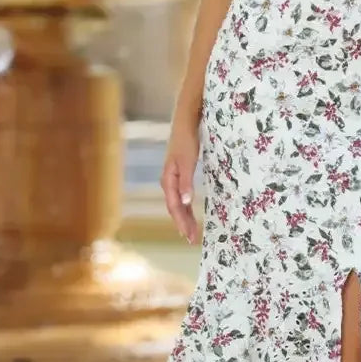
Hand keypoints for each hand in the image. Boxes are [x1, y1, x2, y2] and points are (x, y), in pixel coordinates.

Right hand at [161, 120, 200, 243]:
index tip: (190, 236)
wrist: (185, 121)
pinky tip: (190, 213)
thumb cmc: (186, 139)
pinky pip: (181, 196)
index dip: (182, 222)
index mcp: (168, 179)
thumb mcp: (187, 161)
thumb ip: (186, 182)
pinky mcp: (179, 174)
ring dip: (184, 218)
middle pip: (175, 208)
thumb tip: (186, 202)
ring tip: (191, 232)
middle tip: (192, 240)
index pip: (175, 207)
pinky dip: (186, 207)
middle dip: (183, 224)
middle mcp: (168, 181)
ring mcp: (173, 178)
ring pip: (177, 203)